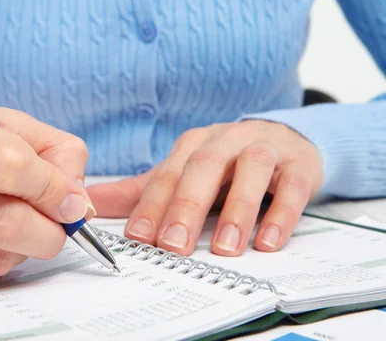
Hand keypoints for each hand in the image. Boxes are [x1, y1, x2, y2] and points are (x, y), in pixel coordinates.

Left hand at [88, 120, 322, 255]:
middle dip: (186, 207)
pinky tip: (269, 241)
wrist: (284, 141)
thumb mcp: (183, 173)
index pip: (168, 174)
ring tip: (224, 249)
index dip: (152, 204)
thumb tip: (91, 201)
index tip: (139, 237)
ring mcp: (264, 149)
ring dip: (236, 211)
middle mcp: (225, 141)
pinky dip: (282, 213)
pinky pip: (292, 186)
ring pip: (250, 172)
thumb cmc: (225, 165)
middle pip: (203, 168)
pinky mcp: (299, 164)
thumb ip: (141, 190)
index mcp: (193, 144)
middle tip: (174, 246)